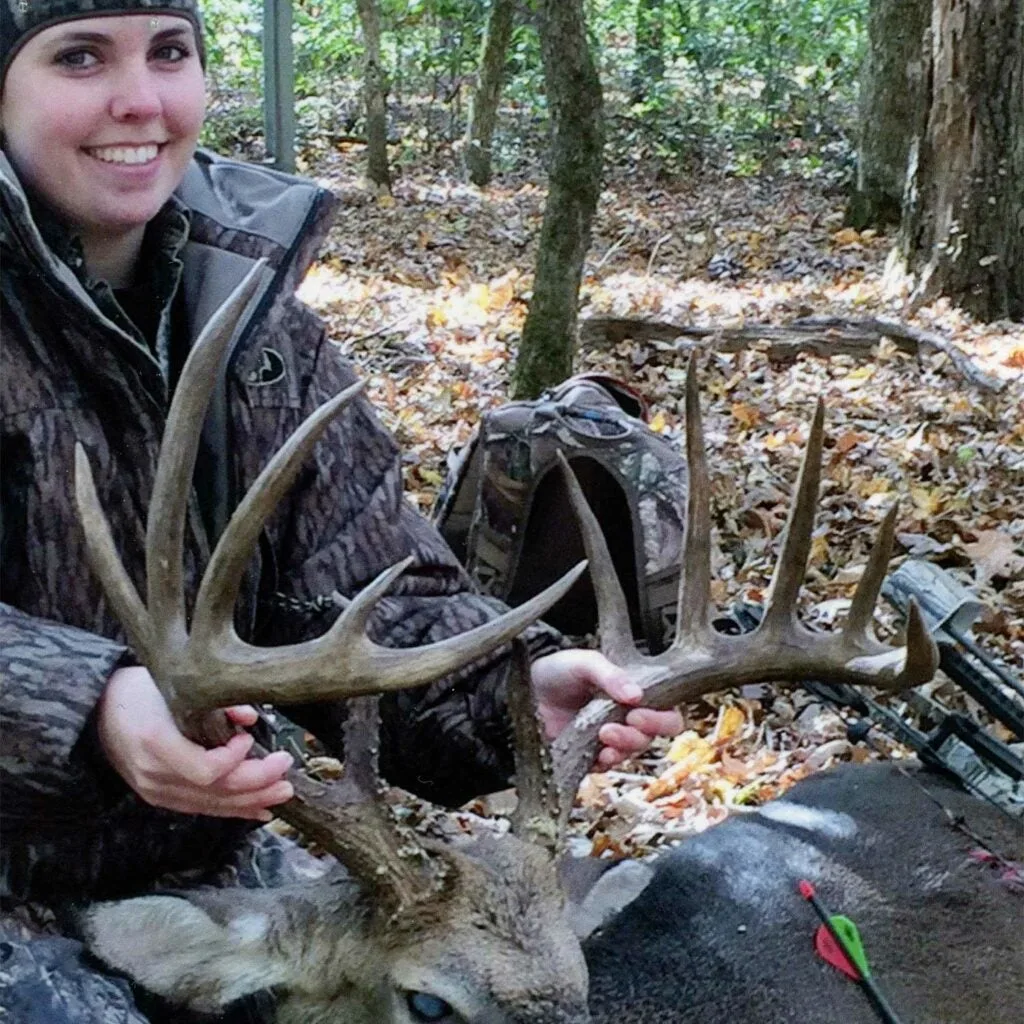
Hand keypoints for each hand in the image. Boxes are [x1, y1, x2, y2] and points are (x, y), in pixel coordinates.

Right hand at [97, 666, 293, 820]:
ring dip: (251, 800)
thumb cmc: (137, 693)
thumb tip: (250, 718)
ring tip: (282, 792)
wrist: (97, 712)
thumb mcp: (172, 687)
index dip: (235, 760)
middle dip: (257, 783)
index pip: (205, 770)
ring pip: (211, 805)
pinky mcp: (159, 796)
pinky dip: (232, 809)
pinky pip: (201, 808)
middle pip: (214, 791)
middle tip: (285, 767)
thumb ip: (213, 704)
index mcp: (156, 743)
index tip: (249, 738)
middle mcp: (154, 774)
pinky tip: (258, 809)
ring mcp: (155, 790)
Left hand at [530, 650, 682, 768]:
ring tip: (603, 733)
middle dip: (644, 733)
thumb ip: (610, 675)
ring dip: (624, 745)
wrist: (524, 691)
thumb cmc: (557, 671)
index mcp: (632, 694)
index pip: (665, 711)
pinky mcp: (590, 756)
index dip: (660, 717)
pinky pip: (609, 767)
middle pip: (655, 736)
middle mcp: (626, 717)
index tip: (638, 711)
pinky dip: (607, 762)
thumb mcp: (584, 663)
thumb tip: (637, 695)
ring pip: (633, 752)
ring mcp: (609, 739)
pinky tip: (598, 753)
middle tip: (627, 722)